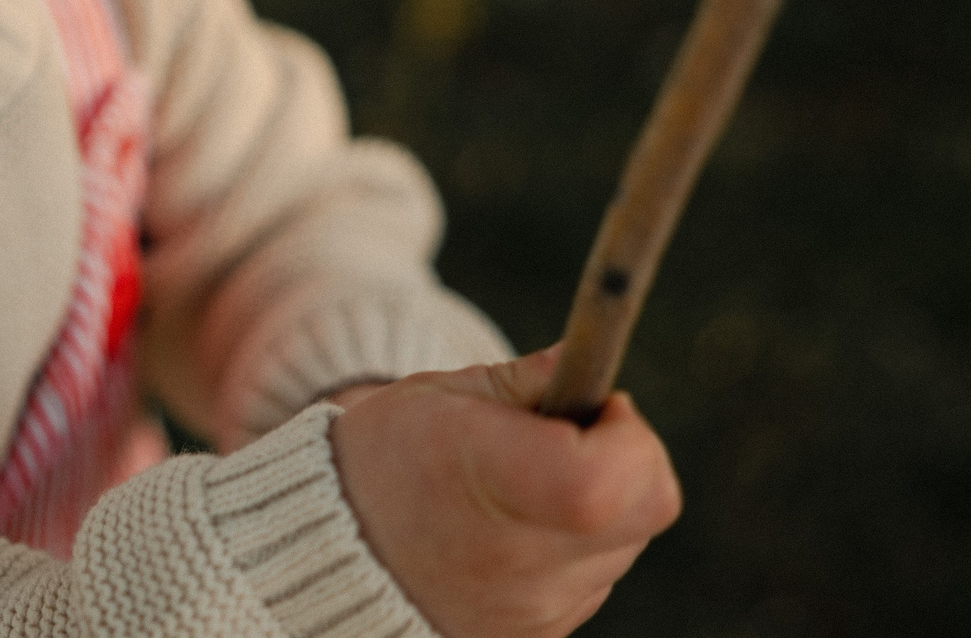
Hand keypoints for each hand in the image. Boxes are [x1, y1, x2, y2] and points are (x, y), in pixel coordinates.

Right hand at [326, 346, 680, 637]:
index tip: (594, 405)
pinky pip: (594, 580)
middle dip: (626, 459)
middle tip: (565, 435)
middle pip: (644, 507)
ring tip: (521, 485)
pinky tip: (512, 529)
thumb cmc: (385, 456)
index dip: (628, 434)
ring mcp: (535, 611)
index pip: (616, 476)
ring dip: (600, 506)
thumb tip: (585, 360)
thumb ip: (526, 381)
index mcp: (493, 482)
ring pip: (626, 544)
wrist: (327, 554)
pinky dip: (574, 548)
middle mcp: (521, 562)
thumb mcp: (444, 395)